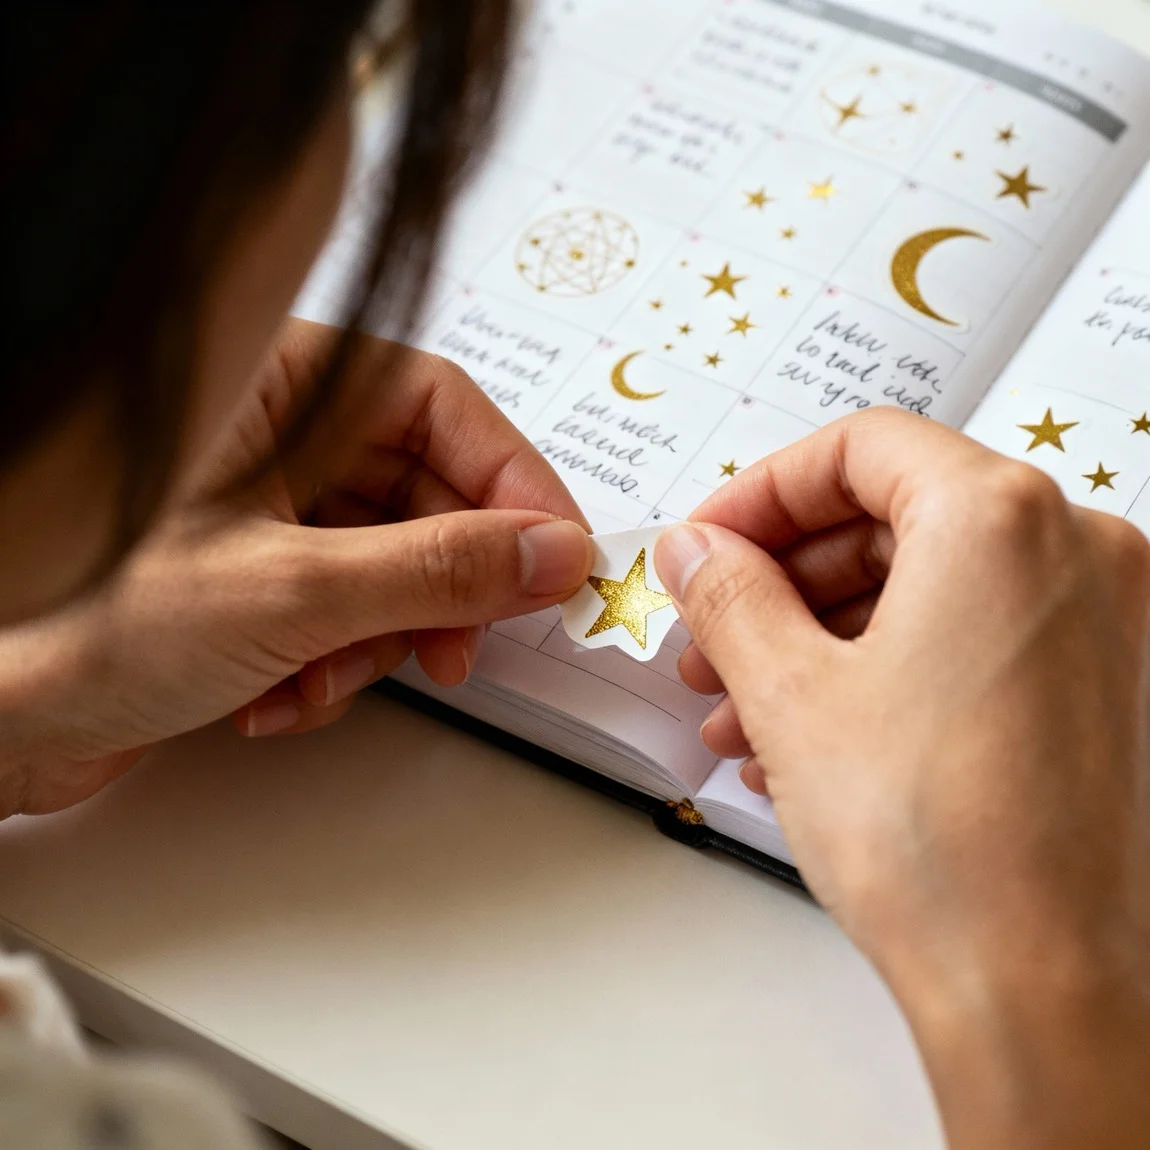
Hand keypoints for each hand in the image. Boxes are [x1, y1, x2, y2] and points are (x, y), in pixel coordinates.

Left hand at [0, 319, 591, 815]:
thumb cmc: (78, 620)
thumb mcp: (290, 590)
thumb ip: (436, 567)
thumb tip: (548, 553)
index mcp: (274, 381)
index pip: (441, 403)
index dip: (512, 481)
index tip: (558, 554)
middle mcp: (276, 434)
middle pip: (425, 489)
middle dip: (443, 584)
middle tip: (462, 643)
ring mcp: (270, 506)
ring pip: (394, 560)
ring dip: (380, 638)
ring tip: (323, 680)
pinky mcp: (262, 572)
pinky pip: (350, 605)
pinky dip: (334, 660)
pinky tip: (276, 695)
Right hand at [654, 409, 1149, 1148]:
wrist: (1042, 992)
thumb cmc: (942, 846)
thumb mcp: (788, 692)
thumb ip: (728, 592)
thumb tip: (697, 551)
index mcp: (1002, 518)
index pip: (858, 449)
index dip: (759, 494)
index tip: (708, 543)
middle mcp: (1076, 552)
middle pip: (890, 519)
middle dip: (779, 581)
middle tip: (713, 632)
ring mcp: (1101, 624)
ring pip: (924, 590)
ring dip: (817, 639)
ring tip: (741, 708)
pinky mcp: (1098, 689)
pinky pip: (966, 643)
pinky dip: (880, 673)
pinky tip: (805, 738)